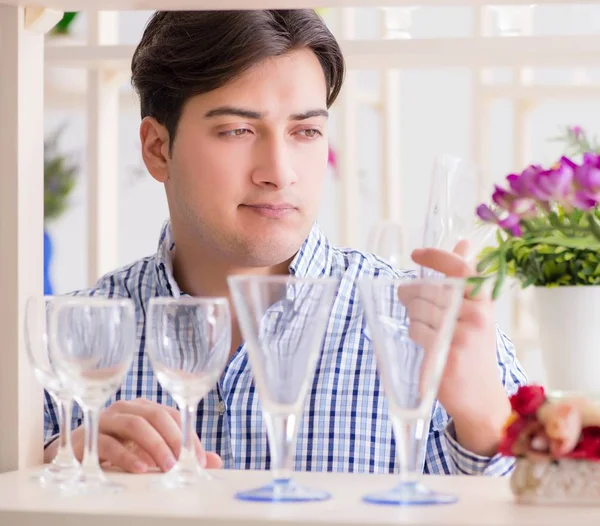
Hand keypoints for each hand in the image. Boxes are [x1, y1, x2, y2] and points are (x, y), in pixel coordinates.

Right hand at [44, 398, 221, 472]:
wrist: (77, 454)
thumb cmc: (119, 448)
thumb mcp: (151, 452)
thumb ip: (181, 454)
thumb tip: (217, 461)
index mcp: (145, 408)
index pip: (173, 415)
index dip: (188, 435)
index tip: (200, 459)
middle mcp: (127, 408)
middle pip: (156, 415)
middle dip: (173, 439)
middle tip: (183, 463)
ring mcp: (106, 420)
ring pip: (135, 424)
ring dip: (154, 446)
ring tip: (167, 466)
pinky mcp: (87, 437)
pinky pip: (108, 443)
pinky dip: (126, 456)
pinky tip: (140, 469)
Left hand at [409, 240, 510, 455]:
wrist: (480, 398)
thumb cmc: (474, 349)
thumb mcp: (476, 312)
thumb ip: (466, 278)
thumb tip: (464, 242)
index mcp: (484, 302)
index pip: (459, 267)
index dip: (436, 256)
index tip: (415, 254)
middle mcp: (477, 316)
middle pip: (428, 291)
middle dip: (410, 292)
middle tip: (406, 297)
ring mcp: (462, 336)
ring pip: (418, 311)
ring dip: (412, 316)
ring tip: (424, 327)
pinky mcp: (446, 354)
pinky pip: (416, 331)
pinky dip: (415, 334)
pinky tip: (426, 343)